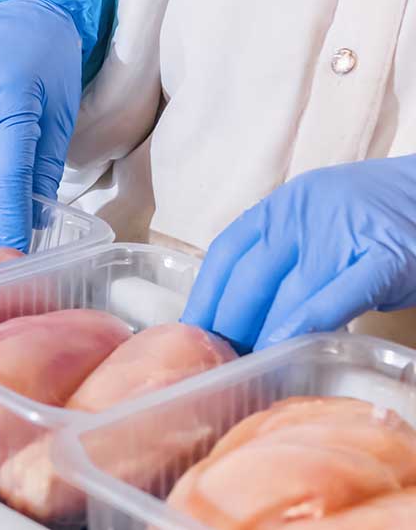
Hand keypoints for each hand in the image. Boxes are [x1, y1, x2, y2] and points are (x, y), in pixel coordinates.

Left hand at [181, 156, 415, 351]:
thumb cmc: (375, 223)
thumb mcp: (316, 229)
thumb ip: (283, 263)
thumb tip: (239, 318)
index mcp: (281, 208)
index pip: (226, 255)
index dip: (205, 299)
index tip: (190, 336)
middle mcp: (304, 215)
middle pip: (249, 279)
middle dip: (229, 327)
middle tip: (219, 364)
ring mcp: (344, 235)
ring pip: (288, 292)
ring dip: (262, 335)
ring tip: (246, 369)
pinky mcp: (386, 258)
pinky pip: (338, 296)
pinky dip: (305, 323)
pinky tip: (286, 347)